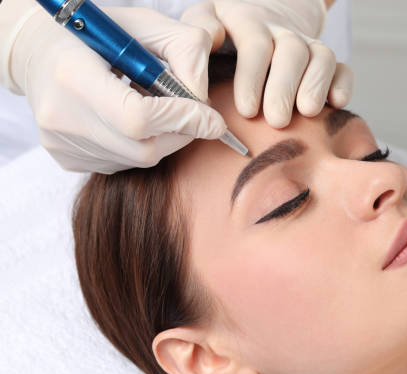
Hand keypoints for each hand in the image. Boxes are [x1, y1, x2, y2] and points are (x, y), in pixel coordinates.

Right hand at [6, 2, 226, 173]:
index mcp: (73, 76)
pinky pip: (123, 164)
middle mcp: (62, 117)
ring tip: (157, 108)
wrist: (40, 51)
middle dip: (181, 134)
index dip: (182, 120)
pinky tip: (133, 120)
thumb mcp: (145, 23)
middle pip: (143, 149)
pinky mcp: (67, 159)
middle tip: (193, 114)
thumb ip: (184, 50)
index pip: (138, 119)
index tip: (213, 119)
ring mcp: (62, 144)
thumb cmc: (98, 32)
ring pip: (138, 160)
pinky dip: (141, 145)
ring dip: (164, 139)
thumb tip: (204, 101)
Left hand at [181, 0, 353, 127]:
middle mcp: (283, 33)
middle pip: (292, 51)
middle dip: (285, 87)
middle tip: (277, 121)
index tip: (247, 110)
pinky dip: (343, 84)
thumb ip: (200, 32)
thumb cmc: (223, 33)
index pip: (256, 45)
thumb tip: (212, 41)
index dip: (253, 77)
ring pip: (321, 56)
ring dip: (316, 85)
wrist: (256, 17)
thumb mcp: (204, 22)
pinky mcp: (324, 63)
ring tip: (307, 112)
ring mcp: (307, 46)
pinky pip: (342, 68)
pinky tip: (336, 104)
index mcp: (250, 23)